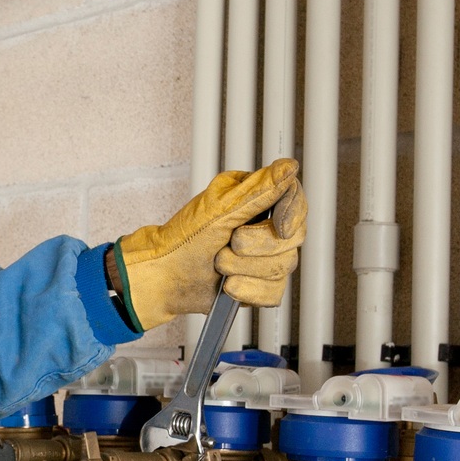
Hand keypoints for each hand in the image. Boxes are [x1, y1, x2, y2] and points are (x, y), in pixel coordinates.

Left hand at [111, 159, 304, 330]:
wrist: (164, 279)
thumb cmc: (183, 240)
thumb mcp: (220, 210)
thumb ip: (258, 190)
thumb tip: (288, 167)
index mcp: (255, 200)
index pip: (295, 200)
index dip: (292, 215)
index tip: (279, 227)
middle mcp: (264, 227)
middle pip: (292, 239)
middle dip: (257, 248)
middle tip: (229, 246)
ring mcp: (264, 257)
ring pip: (283, 268)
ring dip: (246, 271)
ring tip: (220, 266)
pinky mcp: (260, 284)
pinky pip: (274, 292)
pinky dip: (249, 292)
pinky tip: (229, 286)